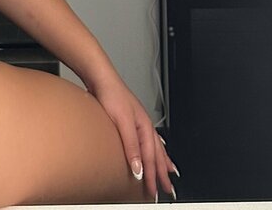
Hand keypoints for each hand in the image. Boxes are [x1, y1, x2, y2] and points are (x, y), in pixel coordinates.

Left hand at [87, 72, 178, 199]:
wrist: (102, 79)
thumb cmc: (112, 95)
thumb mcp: (121, 122)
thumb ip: (131, 145)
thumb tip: (138, 168)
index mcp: (145, 127)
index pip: (151, 159)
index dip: (153, 177)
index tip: (154, 192)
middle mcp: (145, 126)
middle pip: (158, 154)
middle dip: (163, 173)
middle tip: (167, 189)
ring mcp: (140, 123)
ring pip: (156, 147)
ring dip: (163, 162)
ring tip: (170, 172)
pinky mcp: (133, 122)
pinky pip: (150, 140)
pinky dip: (158, 148)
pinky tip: (159, 148)